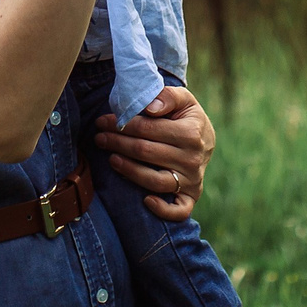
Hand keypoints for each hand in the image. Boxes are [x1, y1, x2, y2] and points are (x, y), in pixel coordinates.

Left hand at [94, 84, 215, 221]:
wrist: (206, 140)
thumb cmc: (187, 118)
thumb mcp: (182, 100)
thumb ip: (167, 97)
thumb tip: (149, 108)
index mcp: (190, 133)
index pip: (148, 129)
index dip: (122, 124)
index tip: (103, 121)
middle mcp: (192, 159)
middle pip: (145, 152)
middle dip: (117, 143)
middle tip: (99, 138)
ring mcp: (192, 180)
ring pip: (155, 180)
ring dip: (128, 170)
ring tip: (111, 159)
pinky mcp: (192, 196)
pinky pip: (179, 210)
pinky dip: (163, 210)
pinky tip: (145, 201)